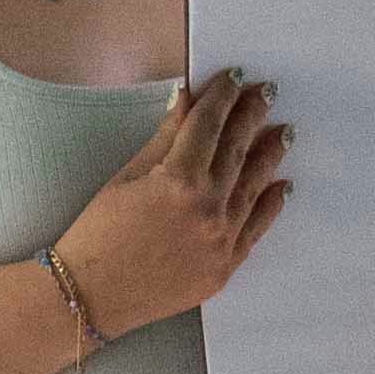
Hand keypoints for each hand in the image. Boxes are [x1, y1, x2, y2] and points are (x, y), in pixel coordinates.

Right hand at [51, 65, 292, 339]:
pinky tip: (283, 185)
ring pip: (254, 186)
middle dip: (252, 116)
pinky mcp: (225, 267)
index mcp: (179, 180)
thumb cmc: (97, 234)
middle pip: (237, 150)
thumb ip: (164, 138)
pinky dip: (271, 204)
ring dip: (270, 155)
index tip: (236, 77)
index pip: (208, 125)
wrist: (90, 296)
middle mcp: (208, 208)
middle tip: (268, 93)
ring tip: (284, 132)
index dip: (222, 97)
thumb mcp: (126, 177)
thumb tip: (186, 100)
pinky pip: (256, 228)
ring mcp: (221, 240)